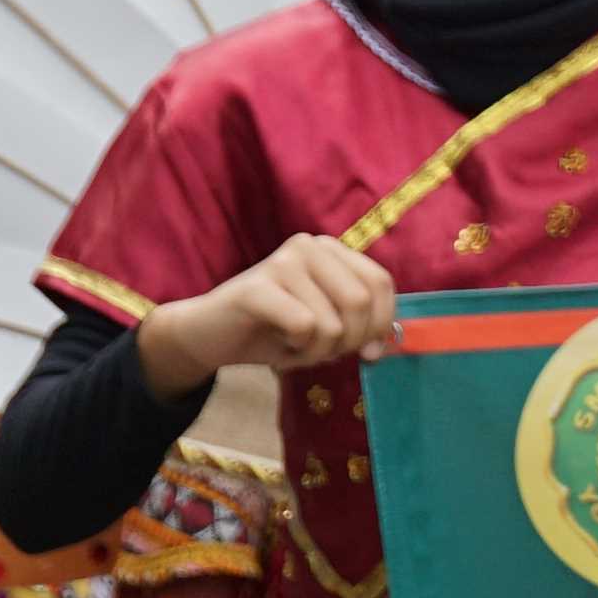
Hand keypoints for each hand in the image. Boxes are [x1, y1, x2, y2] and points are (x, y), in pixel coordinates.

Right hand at [146, 236, 397, 388]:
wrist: (213, 335)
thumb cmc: (276, 330)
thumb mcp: (329, 327)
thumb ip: (361, 328)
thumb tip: (383, 345)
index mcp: (332, 250)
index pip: (381, 283)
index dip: (381, 323)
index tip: (367, 352)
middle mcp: (310, 246)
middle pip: (361, 302)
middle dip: (348, 342)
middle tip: (322, 349)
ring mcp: (283, 261)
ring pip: (333, 322)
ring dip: (318, 350)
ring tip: (295, 343)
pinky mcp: (257, 286)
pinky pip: (304, 327)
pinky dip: (297, 349)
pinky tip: (278, 341)